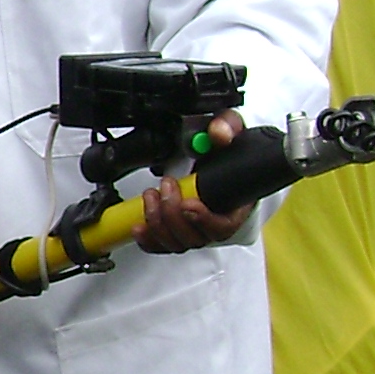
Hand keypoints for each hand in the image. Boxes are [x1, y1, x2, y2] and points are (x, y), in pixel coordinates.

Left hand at [134, 109, 255, 252]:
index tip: (189, 204)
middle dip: (173, 214)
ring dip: (158, 223)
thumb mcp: (231, 130)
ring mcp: (195, 230)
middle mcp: (215, 223)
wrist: (215, 158)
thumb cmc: (226, 150)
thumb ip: (227, 128)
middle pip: (196, 237)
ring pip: (177, 243)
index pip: (223, 226)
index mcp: (235, 206)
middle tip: (166, 187)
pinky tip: (139, 226)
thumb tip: (219, 134)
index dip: (204, 220)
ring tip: (151, 196)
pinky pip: (162, 245)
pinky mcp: (177, 231)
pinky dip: (148, 239)